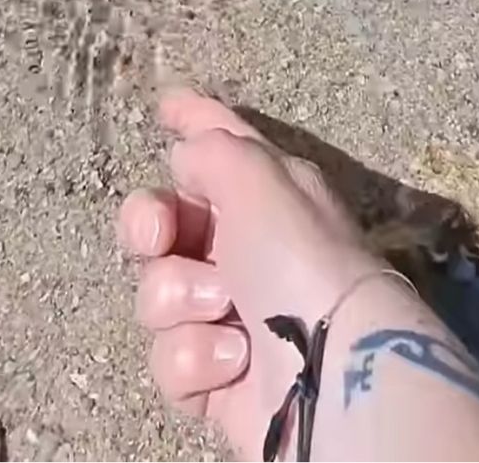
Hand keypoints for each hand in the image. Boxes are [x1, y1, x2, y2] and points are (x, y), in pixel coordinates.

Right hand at [117, 89, 378, 458]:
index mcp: (266, 192)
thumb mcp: (257, 176)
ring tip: (227, 310)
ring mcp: (228, 313)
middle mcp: (245, 247)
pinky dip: (197, 358)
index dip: (193, 120)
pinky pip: (171, 357)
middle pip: (161, 223)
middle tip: (161, 235)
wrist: (328, 371)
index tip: (167, 102)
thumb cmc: (299, 257)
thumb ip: (212, 148)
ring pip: (156, 292)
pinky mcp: (215, 377)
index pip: (220, 143)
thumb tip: (185, 155)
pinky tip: (235, 358)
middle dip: (149, 225)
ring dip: (183, 298)